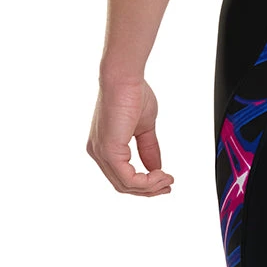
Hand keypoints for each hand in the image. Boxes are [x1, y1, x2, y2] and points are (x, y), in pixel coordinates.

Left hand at [86, 77, 174, 196]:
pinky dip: (146, 181)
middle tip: (168, 185)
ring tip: (167, 179)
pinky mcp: (109, 151)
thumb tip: (157, 168)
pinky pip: (127, 178)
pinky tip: (160, 174)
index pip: (122, 176)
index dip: (145, 183)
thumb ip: (149, 149)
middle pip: (123, 185)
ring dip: (150, 186)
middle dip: (149, 189)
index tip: (164, 180)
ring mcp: (101, 153)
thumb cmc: (132, 93)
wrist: (124, 77)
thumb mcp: (144, 128)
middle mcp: (98, 152)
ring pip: (125, 185)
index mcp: (105, 146)